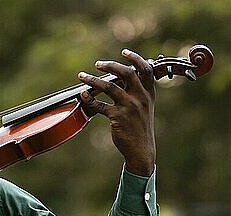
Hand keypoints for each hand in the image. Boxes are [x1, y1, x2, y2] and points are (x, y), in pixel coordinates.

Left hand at [78, 49, 155, 175]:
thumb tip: (120, 79)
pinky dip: (89, 99)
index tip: (124, 52)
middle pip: (126, 73)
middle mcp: (140, 98)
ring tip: (82, 76)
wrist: (141, 149)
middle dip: (111, 65)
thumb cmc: (140, 128)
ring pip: (109, 87)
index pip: (145, 70)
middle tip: (97, 64)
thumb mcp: (145, 108)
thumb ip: (137, 92)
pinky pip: (100, 105)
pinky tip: (83, 96)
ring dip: (92, 80)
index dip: (135, 58)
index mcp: (149, 94)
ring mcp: (129, 107)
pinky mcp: (118, 117)